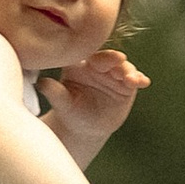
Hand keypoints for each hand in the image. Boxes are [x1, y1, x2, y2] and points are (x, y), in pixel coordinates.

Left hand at [39, 48, 149, 167]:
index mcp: (80, 64)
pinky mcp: (126, 85)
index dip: (98, 56)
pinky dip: (139, 79)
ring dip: (129, 71)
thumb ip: (54, 92)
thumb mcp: (62, 104)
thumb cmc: (70, 112)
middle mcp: (98, 65)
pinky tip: (143, 82)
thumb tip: (41, 83)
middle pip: (109, 58)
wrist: (85, 128)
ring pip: (124, 68)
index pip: (90, 55)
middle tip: (120, 63)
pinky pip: (134, 79)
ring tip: (131, 80)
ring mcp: (114, 74)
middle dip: (116, 60)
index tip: (101, 59)